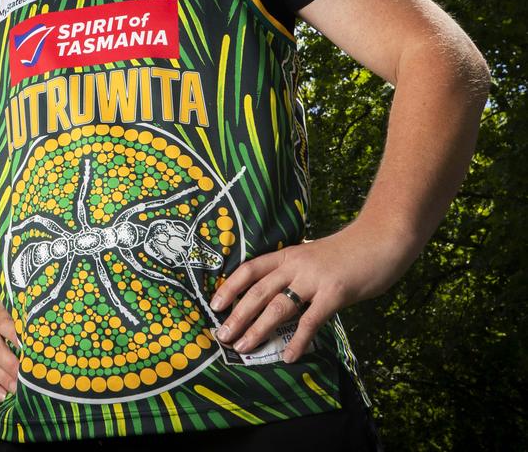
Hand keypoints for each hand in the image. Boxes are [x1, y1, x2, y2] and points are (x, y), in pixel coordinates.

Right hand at [0, 287, 20, 400]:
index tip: (31, 347)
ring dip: (4, 380)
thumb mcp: (2, 305)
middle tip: (28, 378)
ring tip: (18, 390)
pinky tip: (2, 395)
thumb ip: (17, 317)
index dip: (18, 337)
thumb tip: (44, 327)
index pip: (6, 325)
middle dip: (13, 366)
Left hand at [210, 224, 401, 362]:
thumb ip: (297, 273)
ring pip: (278, 306)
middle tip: (222, 336)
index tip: (214, 304)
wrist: (381, 238)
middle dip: (238, 315)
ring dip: (258, 329)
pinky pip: (311, 320)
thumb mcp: (315, 256)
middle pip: (258, 291)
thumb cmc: (349, 251)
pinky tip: (289, 356)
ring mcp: (315, 278)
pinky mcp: (335, 293)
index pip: (251, 268)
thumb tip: (279, 297)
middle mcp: (297, 264)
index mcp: (289, 254)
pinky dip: (298, 340)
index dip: (231, 286)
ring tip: (244, 348)